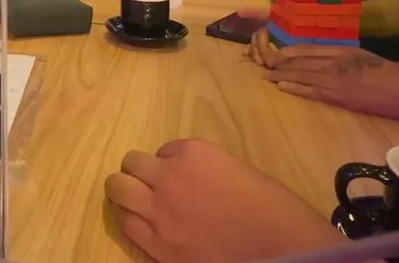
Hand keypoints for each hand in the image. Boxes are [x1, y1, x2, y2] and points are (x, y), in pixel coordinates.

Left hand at [105, 139, 344, 262]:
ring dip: (127, 193)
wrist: (280, 248)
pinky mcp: (157, 244)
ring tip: (138, 202)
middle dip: (139, 172)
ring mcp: (159, 211)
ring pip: (118, 189)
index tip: (185, 178)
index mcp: (193, 153)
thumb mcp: (240, 172)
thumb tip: (195, 181)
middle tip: (151, 186)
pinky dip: (132, 221)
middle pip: (132, 163)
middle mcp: (168, 177)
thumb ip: (207, 171)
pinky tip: (143, 225)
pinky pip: (126, 224)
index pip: (164, 150)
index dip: (172, 165)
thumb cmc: (274, 209)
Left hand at [247, 36, 398, 121]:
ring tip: (266, 76)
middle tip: (260, 65)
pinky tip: (285, 87)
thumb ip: (340, 56)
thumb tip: (314, 59)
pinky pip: (316, 92)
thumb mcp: (363, 57)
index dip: (290, 52)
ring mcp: (340, 81)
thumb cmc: (390, 73)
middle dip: (281, 64)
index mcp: (345, 52)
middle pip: (303, 62)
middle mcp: (339, 63)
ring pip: (306, 76)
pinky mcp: (345, 98)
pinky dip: (299, 88)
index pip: (310, 50)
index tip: (273, 52)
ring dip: (285, 76)